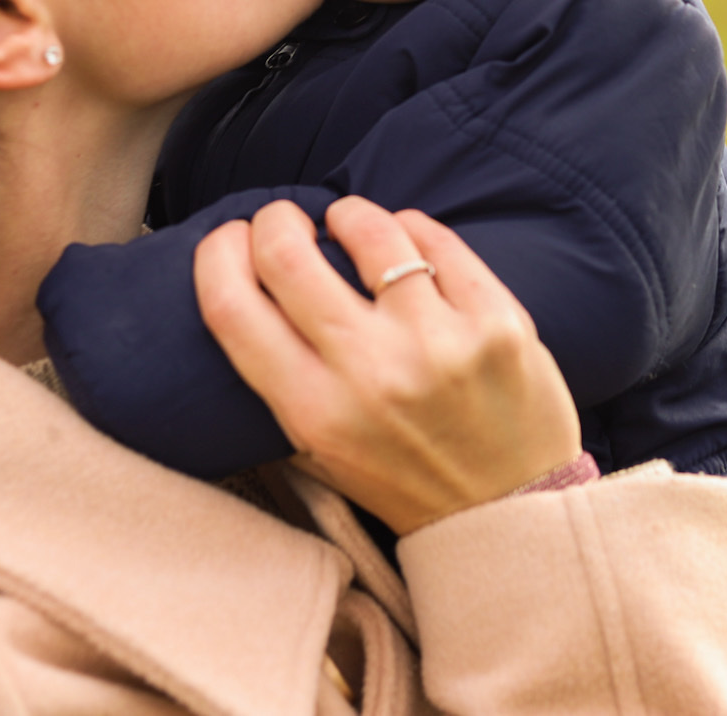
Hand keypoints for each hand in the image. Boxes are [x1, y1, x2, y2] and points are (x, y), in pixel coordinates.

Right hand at [195, 196, 581, 534]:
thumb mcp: (322, 449)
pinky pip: (435, 240)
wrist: (510, 511)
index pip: (231, 307)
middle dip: (275, 221)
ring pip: (369, 231)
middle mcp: (371, 375)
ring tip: (349, 223)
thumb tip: (248, 280)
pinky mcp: (496, 321)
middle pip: (286, 255)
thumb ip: (284, 377)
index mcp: (314, 413)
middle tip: (285, 222)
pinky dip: (410, 229)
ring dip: (348, 216)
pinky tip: (405, 240)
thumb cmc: (405, 475)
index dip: (216, 255)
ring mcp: (438, 343)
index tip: (228, 239)